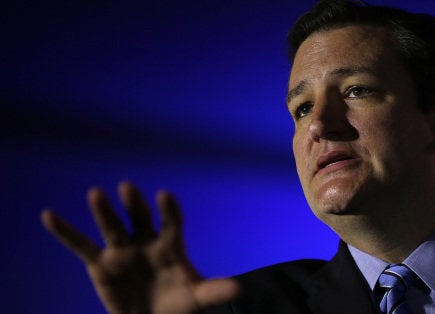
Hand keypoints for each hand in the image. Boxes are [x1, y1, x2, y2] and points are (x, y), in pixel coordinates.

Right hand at [41, 181, 238, 313]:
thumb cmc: (179, 306)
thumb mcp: (197, 299)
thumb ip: (214, 290)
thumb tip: (238, 287)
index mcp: (171, 245)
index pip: (172, 223)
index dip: (169, 210)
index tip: (165, 196)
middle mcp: (146, 241)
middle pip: (139, 218)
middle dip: (134, 204)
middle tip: (127, 186)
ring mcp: (122, 250)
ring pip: (112, 227)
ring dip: (103, 211)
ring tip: (96, 193)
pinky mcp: (100, 263)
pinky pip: (80, 245)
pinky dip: (65, 232)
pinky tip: (48, 215)